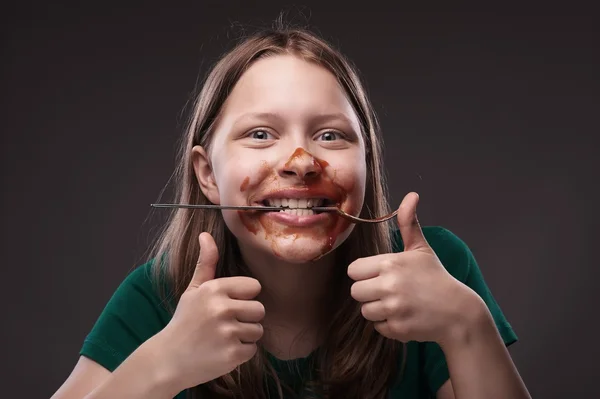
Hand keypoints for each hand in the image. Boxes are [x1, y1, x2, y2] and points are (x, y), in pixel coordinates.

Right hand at [157, 232, 264, 390]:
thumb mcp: (193, 290)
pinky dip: (240, 353)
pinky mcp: (232, 354)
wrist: (168, 360)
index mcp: (214, 289)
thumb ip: (206, 263)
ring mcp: (227, 332)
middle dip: (247, 318)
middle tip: (225, 325)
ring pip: (258, 330)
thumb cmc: (185, 322)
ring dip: (244, 336)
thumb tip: (205, 235)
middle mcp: (222, 308)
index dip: (244, 297)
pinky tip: (222, 351)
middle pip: (260, 309)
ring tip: (222, 338)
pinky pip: (252, 349)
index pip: (254, 286)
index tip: (228, 305)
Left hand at [348, 192, 482, 345]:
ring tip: (398, 304)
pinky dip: (388, 325)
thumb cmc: (436, 278)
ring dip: (378, 309)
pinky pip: (378, 327)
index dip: (365, 274)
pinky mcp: (397, 328)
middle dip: (369, 293)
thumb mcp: (421, 249)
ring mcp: (393, 308)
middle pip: (355, 292)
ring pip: (365, 311)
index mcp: (390, 263)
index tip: (380, 275)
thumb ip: (408, 223)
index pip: (354, 270)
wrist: (458, 312)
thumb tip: (411, 195)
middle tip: (389, 291)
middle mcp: (389, 285)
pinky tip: (405, 316)